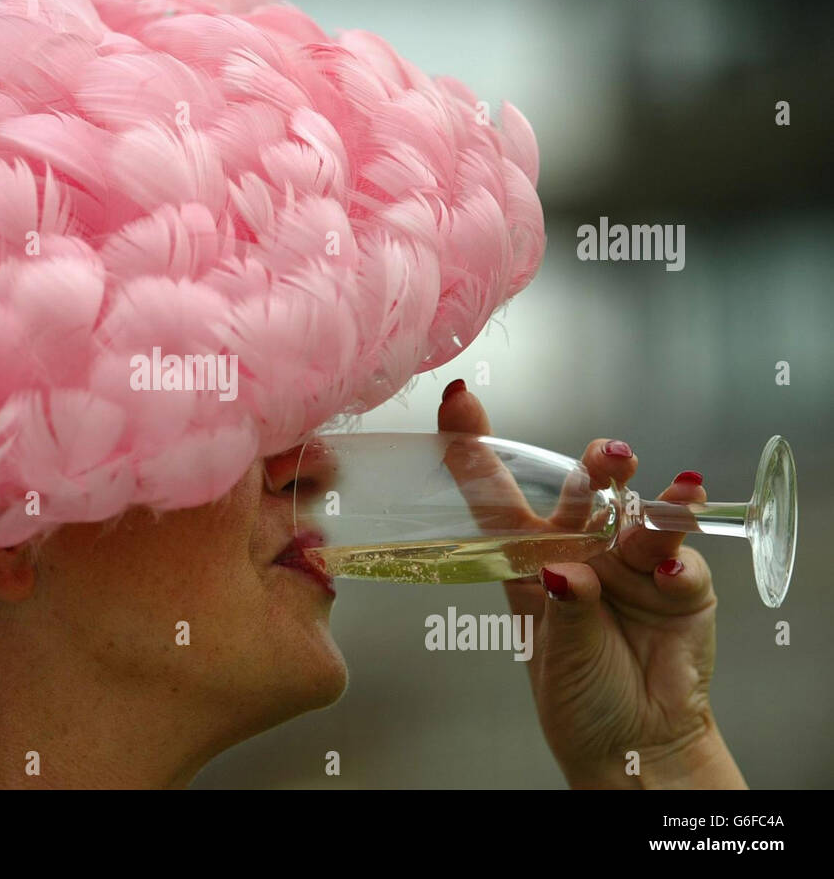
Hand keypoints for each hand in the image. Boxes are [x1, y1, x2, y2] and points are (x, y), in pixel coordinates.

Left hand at [437, 381, 746, 788]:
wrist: (631, 744)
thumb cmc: (578, 689)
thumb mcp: (550, 648)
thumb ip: (562, 608)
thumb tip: (567, 574)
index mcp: (530, 555)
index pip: (497, 492)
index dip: (474, 447)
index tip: (458, 400)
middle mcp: (582, 547)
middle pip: (587, 491)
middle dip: (599, 466)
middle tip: (609, 457)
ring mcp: (634, 564)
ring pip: (643, 517)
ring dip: (656, 502)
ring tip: (672, 490)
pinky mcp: (682, 589)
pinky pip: (685, 568)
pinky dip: (681, 568)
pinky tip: (673, 574)